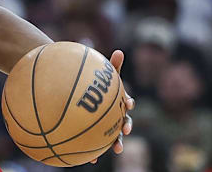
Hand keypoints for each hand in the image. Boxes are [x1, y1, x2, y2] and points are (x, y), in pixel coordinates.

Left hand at [91, 49, 134, 163]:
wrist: (83, 95)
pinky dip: (95, 152)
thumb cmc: (96, 85)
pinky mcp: (97, 136)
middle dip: (125, 128)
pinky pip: (96, 145)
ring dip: (116, 143)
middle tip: (124, 131)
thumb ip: (111, 67)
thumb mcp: (103, 76)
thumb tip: (119, 51)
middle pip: (124, 122)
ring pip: (113, 136)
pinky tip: (91, 159)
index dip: (128, 102)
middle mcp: (115, 115)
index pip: (126, 102)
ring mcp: (107, 126)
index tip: (128, 103)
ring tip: (116, 149)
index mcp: (118, 101)